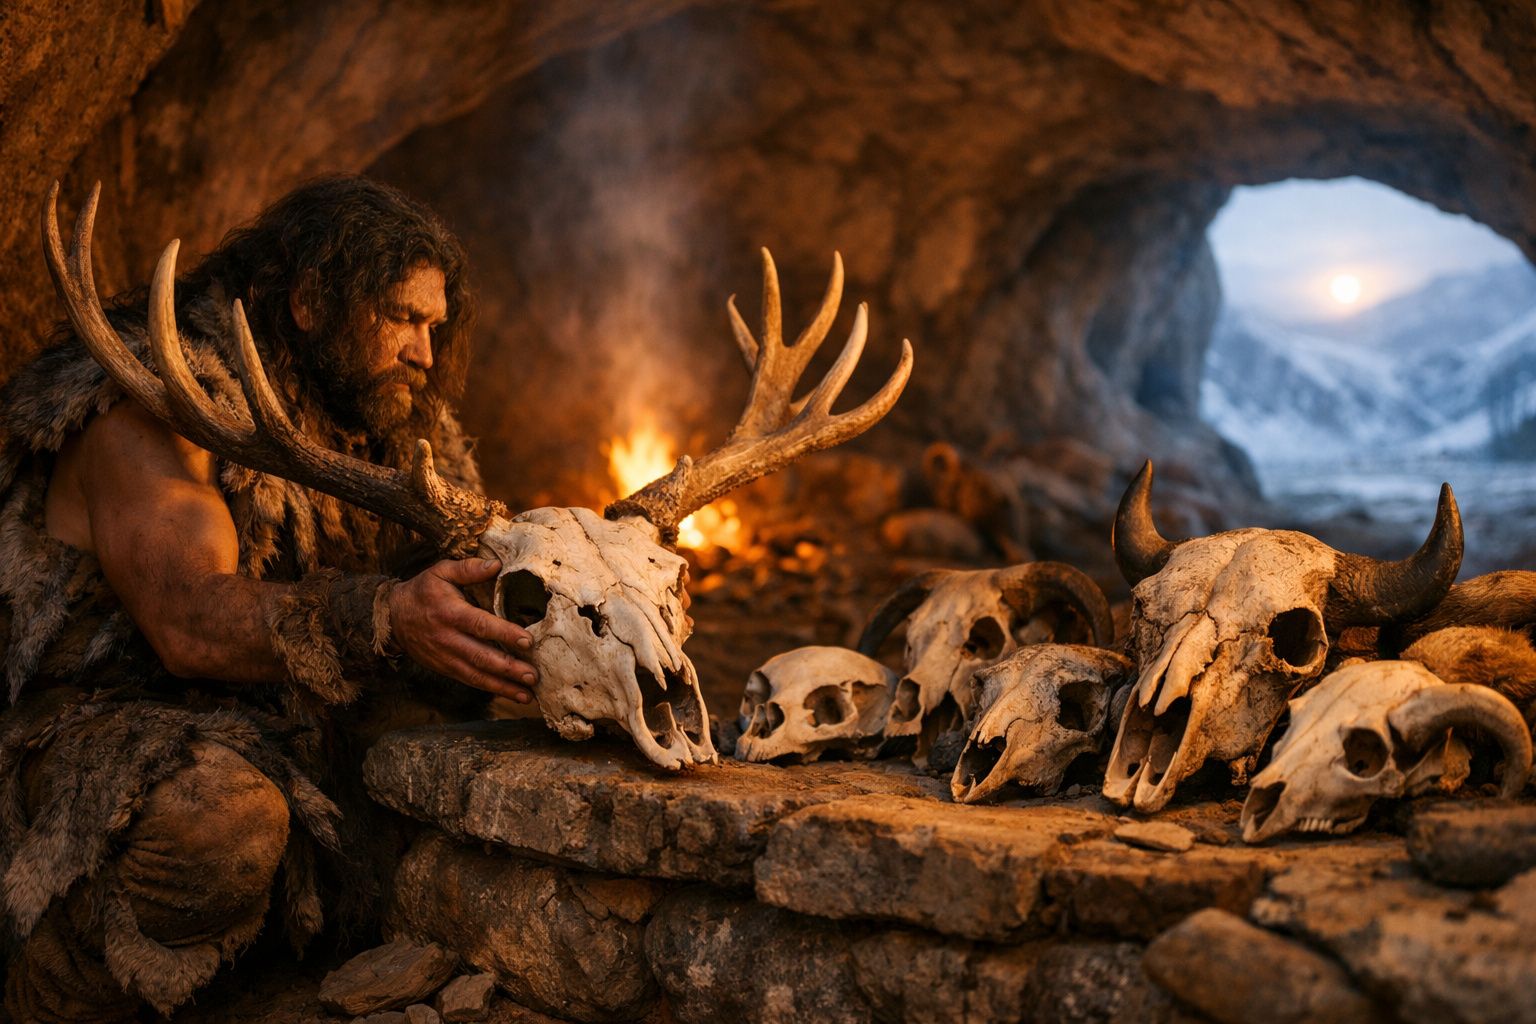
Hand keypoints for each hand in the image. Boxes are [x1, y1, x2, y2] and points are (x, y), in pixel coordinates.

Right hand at [388, 558, 537, 701]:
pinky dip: (490, 688)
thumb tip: (496, 565)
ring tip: (527, 695)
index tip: (528, 641)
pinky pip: (469, 680)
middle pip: (481, 656)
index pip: (481, 625)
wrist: (391, 617)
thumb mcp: (441, 572)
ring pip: (476, 675)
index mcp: (450, 613)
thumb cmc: (422, 591)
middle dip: (508, 668)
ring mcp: (445, 657)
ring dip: (503, 686)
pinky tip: (510, 693)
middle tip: (533, 676)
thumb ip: (468, 568)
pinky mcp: (444, 668)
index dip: (505, 634)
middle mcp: (448, 638)